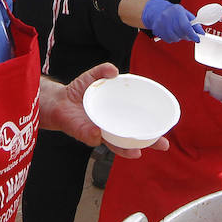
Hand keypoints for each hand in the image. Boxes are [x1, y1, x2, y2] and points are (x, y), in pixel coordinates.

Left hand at [52, 63, 169, 159]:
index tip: (165, 132)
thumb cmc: (78, 92)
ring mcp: (97, 133)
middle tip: (163, 145)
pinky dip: (95, 135)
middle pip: (132, 139)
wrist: (56, 101)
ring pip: (114, 144)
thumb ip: (102, 71)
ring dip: (125, 148)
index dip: (150, 130)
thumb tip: (115, 71)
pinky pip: (91, 136)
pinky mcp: (83, 134)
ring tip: (137, 151)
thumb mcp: (92, 77)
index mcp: (116, 116)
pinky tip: (99, 133)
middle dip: (148, 143)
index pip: (137, 125)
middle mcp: (110, 127)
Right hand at [142, 0, 203, 43]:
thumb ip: (194, 23)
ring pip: (174, 38)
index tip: (197, 39)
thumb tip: (201, 32)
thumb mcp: (185, 14)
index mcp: (177, 11)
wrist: (157, 11)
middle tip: (188, 34)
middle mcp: (168, 16)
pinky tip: (171, 32)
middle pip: (180, 33)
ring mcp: (161, 23)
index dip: (192, 34)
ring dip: (178, 37)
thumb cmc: (173, 12)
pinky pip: (168, 39)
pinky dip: (172, 38)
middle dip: (187, 36)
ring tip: (177, 31)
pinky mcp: (156, 29)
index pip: (185, 26)